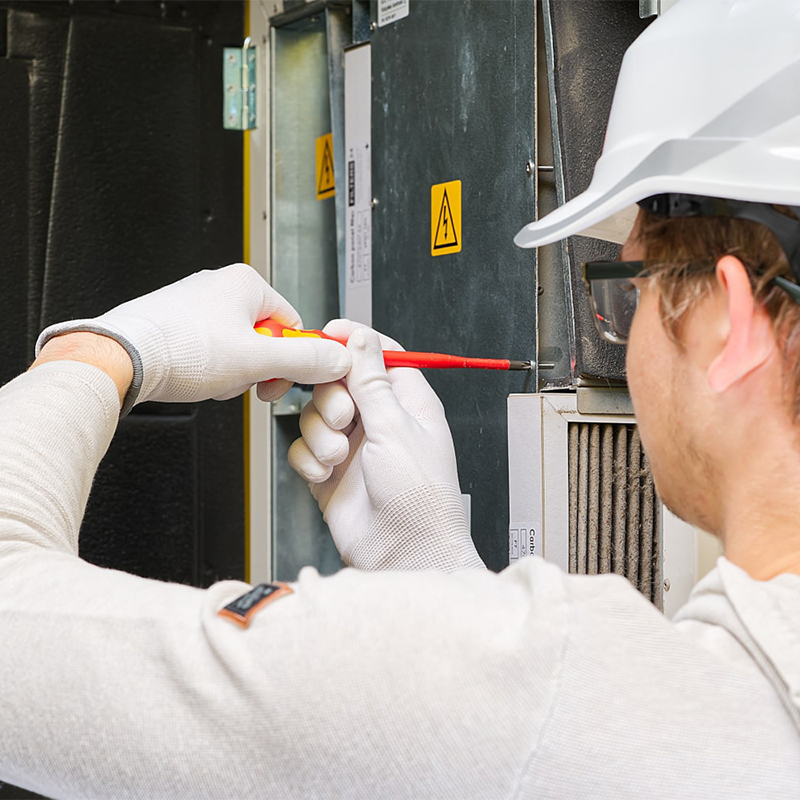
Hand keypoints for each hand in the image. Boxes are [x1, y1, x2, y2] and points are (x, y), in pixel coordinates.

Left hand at [35, 264, 350, 413]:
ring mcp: (196, 304)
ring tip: (213, 379)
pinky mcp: (177, 323)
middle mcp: (221, 287)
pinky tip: (197, 378)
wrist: (122, 358)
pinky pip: (210, 351)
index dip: (292, 358)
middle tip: (245, 381)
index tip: (283, 378)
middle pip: (266, 338)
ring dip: (233, 373)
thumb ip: (304, 360)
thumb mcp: (257, 360)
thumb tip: (337, 359)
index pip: (294, 323)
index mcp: (247, 284)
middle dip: (257, 368)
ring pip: (237, 348)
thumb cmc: (180, 349)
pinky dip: (208, 369)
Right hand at [288, 320, 483, 571]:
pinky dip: (310, 460)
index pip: (378, 355)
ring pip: (315, 416)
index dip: (352, 342)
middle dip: (331, 398)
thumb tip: (361, 337)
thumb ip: (371, 381)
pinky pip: (304, 449)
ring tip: (338, 457)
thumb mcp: (396, 428)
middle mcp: (380, 421)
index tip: (328, 334)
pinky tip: (326, 475)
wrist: (402, 553)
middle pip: (337, 383)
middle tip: (342, 419)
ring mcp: (354, 447)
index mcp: (407, 402)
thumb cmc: (420, 497)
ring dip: (320, 434)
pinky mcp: (331, 472)